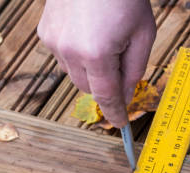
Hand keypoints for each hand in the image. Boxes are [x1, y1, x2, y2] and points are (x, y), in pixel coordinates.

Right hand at [37, 0, 155, 127]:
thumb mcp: (143, 35)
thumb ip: (134, 70)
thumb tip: (126, 96)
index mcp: (96, 54)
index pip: (106, 98)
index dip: (116, 113)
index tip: (121, 124)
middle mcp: (69, 51)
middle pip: (90, 89)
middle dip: (107, 86)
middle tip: (122, 65)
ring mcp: (54, 41)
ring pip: (75, 75)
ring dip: (92, 71)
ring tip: (106, 41)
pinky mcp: (46, 32)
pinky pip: (64, 57)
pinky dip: (78, 55)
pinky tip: (90, 34)